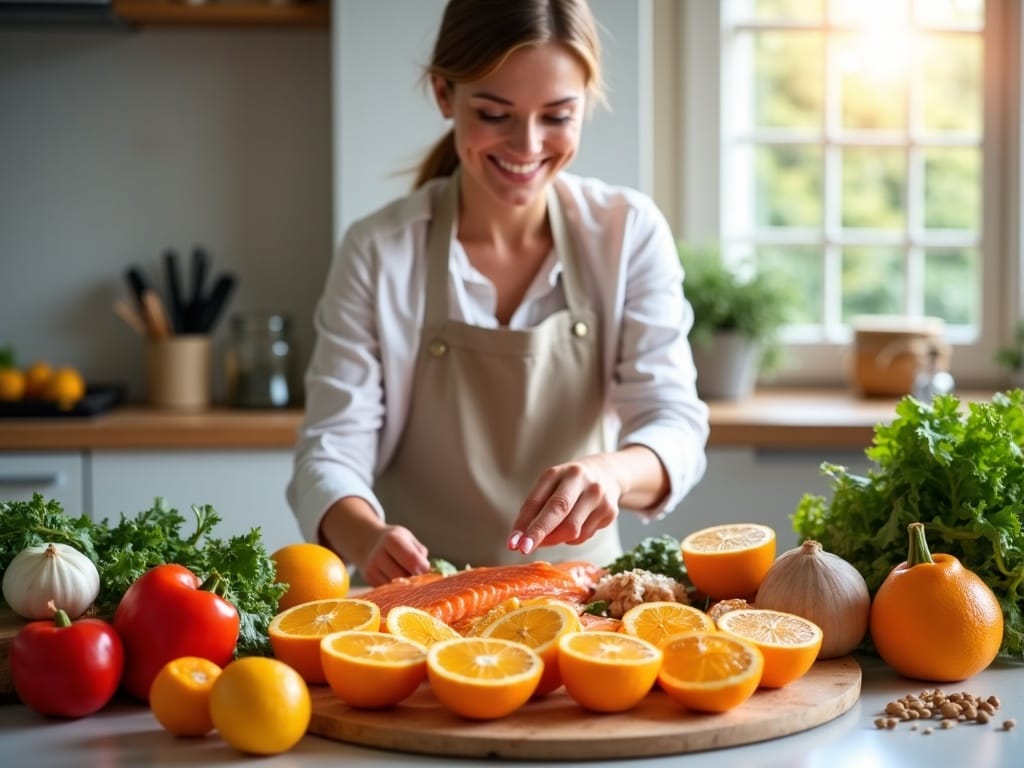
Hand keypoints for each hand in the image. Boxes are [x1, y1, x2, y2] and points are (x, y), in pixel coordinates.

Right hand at [319, 497, 431, 585]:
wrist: (368, 541)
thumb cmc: (395, 540)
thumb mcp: (409, 539)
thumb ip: (419, 554)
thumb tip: (426, 573)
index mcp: (392, 539)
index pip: (413, 560)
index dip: (423, 569)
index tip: (427, 571)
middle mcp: (379, 554)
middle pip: (403, 577)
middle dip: (414, 580)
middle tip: (419, 577)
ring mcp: (371, 568)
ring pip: (395, 586)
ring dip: (405, 586)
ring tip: (408, 578)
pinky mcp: (368, 579)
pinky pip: (388, 590)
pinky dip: (396, 588)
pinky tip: (397, 581)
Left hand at [507, 455, 621, 554]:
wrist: (607, 474)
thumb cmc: (568, 485)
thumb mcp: (550, 487)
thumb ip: (535, 510)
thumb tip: (522, 540)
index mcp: (559, 472)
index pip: (538, 500)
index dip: (524, 524)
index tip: (512, 543)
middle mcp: (580, 480)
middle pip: (558, 511)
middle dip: (539, 533)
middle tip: (523, 550)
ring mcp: (598, 496)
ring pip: (572, 530)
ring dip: (556, 539)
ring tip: (553, 534)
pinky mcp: (610, 511)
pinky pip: (584, 536)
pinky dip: (572, 538)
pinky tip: (576, 525)